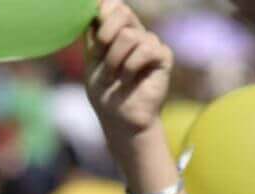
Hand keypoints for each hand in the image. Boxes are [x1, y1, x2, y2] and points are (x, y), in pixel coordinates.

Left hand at [85, 0, 172, 138]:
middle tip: (100, 55)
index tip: (93, 35)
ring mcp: (150, 42)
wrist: (121, 120)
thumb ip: (93, 35)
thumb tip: (95, 4)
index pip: (112, 5)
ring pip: (128, 35)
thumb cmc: (105, 93)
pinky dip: (130, 67)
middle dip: (105, 34)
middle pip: (122, 11)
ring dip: (114, 60)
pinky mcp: (163, 56)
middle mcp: (135, 32)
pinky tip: (128, 80)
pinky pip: (145, 49)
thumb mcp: (92, 61)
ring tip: (114, 77)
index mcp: (116, 30)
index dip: (101, 13)